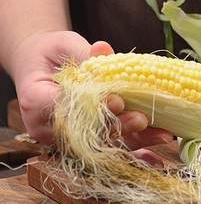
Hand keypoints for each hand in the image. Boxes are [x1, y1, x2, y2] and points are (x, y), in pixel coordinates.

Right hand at [8, 30, 172, 146]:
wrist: (42, 67)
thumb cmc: (52, 54)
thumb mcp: (65, 45)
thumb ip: (83, 52)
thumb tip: (103, 49)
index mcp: (35, 100)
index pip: (63, 107)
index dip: (92, 106)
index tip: (116, 100)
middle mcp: (47, 128)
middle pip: (85, 132)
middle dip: (118, 127)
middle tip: (142, 118)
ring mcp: (65, 140)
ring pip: (103, 145)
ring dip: (135, 142)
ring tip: (162, 135)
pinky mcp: (84, 143)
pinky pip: (111, 149)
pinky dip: (136, 152)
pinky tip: (157, 158)